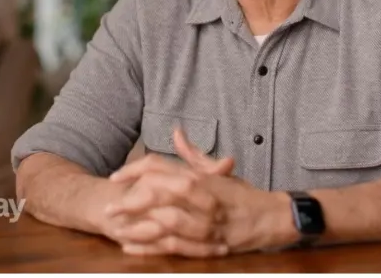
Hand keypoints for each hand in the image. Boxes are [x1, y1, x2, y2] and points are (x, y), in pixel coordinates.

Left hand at [102, 128, 292, 256]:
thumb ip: (193, 155)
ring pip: (163, 221)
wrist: (272, 217)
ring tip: (115, 229)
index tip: (115, 178)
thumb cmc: (242, 195)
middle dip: (129, 201)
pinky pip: (174, 246)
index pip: (160, 166)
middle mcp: (201, 196)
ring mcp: (205, 221)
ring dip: (136, 226)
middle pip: (157, 193)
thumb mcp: (218, 172)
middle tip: (109, 208)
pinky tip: (131, 248)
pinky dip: (150, 248)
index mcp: (200, 176)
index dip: (134, 171)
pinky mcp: (208, 244)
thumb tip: (176, 133)